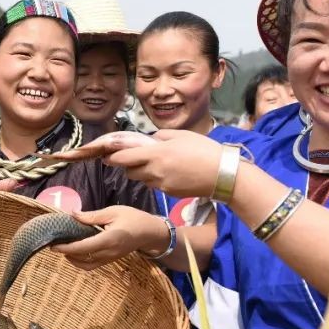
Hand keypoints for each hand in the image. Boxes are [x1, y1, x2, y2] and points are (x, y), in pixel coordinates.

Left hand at [52, 206, 170, 269]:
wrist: (150, 232)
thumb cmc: (133, 218)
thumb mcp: (112, 212)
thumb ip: (91, 216)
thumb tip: (72, 214)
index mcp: (109, 240)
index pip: (83, 247)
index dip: (66, 248)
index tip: (53, 245)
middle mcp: (108, 253)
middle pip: (82, 258)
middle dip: (66, 253)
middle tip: (54, 243)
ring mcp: (110, 259)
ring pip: (86, 265)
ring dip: (72, 259)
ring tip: (63, 248)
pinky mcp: (111, 260)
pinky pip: (92, 265)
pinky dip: (80, 261)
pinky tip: (74, 252)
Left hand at [101, 129, 225, 198]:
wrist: (223, 174)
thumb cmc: (203, 150)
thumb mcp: (181, 135)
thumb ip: (160, 137)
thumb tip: (149, 140)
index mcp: (155, 154)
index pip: (123, 157)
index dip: (111, 157)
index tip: (106, 155)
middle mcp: (154, 171)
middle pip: (129, 171)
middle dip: (127, 165)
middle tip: (133, 158)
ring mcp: (161, 184)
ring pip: (141, 179)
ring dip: (141, 172)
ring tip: (155, 164)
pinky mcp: (168, 193)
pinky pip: (154, 185)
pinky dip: (155, 179)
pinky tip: (169, 173)